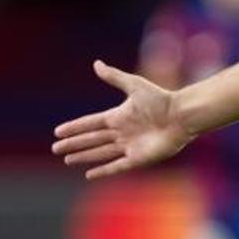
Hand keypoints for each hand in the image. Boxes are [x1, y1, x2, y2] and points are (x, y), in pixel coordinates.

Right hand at [52, 60, 194, 179]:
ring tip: (67, 160)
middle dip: (74, 144)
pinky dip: (103, 170)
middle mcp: (122, 132)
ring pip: (100, 153)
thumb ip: (115, 77)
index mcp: (119, 116)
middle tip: (56, 149)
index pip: (91, 123)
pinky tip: (89, 175)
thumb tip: (96, 63)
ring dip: (84, 157)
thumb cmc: (161, 99)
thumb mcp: (135, 86)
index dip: (75, 127)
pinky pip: (117, 166)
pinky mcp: (139, 158)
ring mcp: (129, 146)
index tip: (58, 132)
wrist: (182, 115)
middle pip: (92, 140)